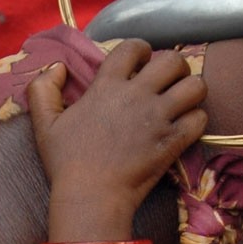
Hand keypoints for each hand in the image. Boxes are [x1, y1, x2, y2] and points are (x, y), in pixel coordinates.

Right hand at [27, 40, 206, 238]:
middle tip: (166, 81)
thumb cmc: (66, 161)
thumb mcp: (43, 123)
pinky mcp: (173, 141)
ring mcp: (159, 118)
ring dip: (191, 90)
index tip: (139, 63)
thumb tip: (58, 67)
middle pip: (174, 61)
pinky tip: (184, 126)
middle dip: (174, 67)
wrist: (91, 196)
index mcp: (107, 86)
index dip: (140, 50)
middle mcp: (137, 95)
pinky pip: (200, 118)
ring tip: (181, 100)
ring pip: (196, 86)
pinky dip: (196, 119)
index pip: (133, 47)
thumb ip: (42, 88)